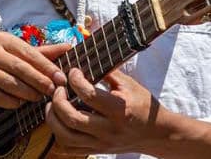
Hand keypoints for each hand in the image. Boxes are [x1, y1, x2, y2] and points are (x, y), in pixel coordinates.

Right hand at [0, 32, 69, 108]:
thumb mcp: (18, 54)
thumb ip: (43, 52)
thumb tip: (68, 46)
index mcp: (3, 39)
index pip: (30, 53)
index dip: (47, 67)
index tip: (61, 78)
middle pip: (21, 69)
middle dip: (40, 81)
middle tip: (53, 91)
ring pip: (10, 84)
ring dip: (28, 93)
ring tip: (38, 98)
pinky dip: (11, 101)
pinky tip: (20, 103)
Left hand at [45, 68, 166, 155]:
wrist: (156, 134)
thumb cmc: (144, 106)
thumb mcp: (130, 85)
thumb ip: (108, 73)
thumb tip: (87, 60)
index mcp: (119, 110)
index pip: (89, 95)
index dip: (75, 80)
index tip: (73, 72)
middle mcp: (109, 129)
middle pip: (72, 119)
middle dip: (58, 101)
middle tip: (58, 89)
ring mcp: (101, 143)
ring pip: (65, 136)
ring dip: (53, 119)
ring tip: (53, 105)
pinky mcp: (97, 150)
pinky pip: (68, 147)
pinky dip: (58, 134)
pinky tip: (59, 121)